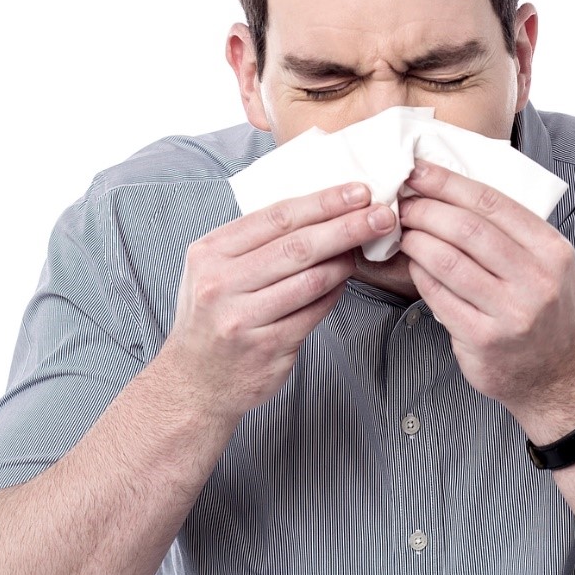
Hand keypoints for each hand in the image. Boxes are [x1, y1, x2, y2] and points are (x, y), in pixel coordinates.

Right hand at [162, 182, 395, 417]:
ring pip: (311, 280)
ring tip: (364, 249)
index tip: (357, 192)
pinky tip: (343, 282)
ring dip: (345, 262)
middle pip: (298, 246)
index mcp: (210, 253)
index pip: (276, 217)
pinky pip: (314, 312)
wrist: (193, 382)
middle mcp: (222, 284)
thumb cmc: (212, 317)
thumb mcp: (215, 269)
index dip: (323, 202)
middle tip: (381, 215)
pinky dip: (334, 294)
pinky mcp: (267, 348)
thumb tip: (320, 211)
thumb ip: (255, 242)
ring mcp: (244, 319)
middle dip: (346, 226)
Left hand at [398, 161, 574, 424]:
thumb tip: (450, 193)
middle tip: (402, 203)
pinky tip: (411, 264)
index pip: (492, 203)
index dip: (448, 183)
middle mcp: (537, 280)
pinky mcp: (484, 340)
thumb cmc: (546, 314)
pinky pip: (439, 297)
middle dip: (426, 209)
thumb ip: (511, 233)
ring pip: (448, 261)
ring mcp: (511, 312)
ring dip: (416, 240)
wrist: (560, 379)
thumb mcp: (548, 265)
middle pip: (467, 228)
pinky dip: (418, 275)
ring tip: (401, 230)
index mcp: (552, 251)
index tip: (419, 171)